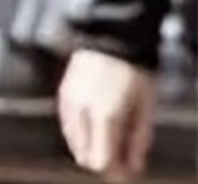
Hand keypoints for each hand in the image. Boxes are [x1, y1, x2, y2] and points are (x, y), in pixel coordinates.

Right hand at [59, 48, 158, 180]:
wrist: (109, 38)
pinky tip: (93, 130)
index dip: (116, 171)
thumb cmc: (134, 73)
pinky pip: (67, 126)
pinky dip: (79, 135)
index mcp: (104, 117)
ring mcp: (68, 103)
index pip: (101, 161)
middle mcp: (81, 113)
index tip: (128, 169)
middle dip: (103, 161)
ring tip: (109, 141)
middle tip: (122, 156)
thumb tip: (134, 167)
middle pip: (85, 156)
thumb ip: (138, 139)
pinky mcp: (62, 94)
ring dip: (90, 148)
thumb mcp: (146, 107)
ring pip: (73, 142)